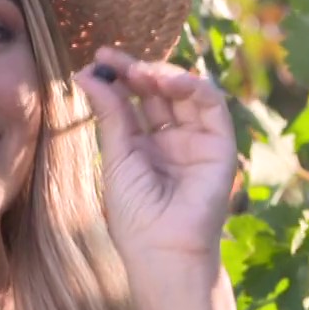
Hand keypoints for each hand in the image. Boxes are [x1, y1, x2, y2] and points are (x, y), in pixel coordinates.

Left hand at [73, 45, 237, 267]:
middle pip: (159, 93)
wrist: (163, 250)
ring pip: (186, 94)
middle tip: (113, 59)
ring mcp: (198, 142)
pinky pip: (212, 106)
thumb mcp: (117, 157)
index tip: (98, 59)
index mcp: (145, 146)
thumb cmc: (135, 214)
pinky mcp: (221, 146)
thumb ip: (111, 113)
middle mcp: (173, 140)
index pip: (134, 101)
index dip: (119, 78)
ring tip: (139, 72)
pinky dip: (193, 86)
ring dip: (163, 75)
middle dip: (137, 71)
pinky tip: (168, 81)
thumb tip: (87, 73)